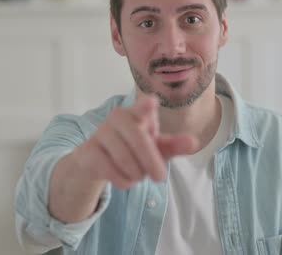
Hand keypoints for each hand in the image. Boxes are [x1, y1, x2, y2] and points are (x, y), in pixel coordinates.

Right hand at [75, 95, 198, 188]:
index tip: (152, 102)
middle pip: (139, 140)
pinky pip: (110, 170)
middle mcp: (118, 117)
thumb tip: (193, 142)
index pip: (142, 106)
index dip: (146, 106)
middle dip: (152, 162)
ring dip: (136, 174)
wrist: (97, 161)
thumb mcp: (156, 149)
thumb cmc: (133, 150)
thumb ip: (174, 145)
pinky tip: (124, 179)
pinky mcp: (88, 150)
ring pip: (125, 159)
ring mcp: (101, 132)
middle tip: (160, 178)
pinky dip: (123, 181)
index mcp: (139, 113)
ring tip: (137, 174)